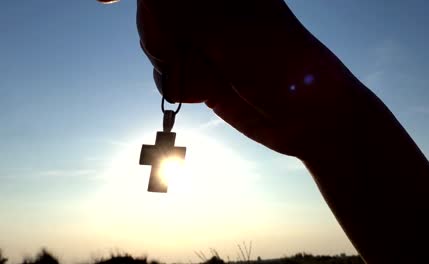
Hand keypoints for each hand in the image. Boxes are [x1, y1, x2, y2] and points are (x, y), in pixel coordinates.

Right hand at [137, 0, 362, 157]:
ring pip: (157, 46)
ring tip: (207, 76)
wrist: (309, 119)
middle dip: (157, 33)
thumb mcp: (230, 27)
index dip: (146, 2)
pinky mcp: (204, 77)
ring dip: (169, 64)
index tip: (101, 1)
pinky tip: (204, 93)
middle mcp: (212, 12)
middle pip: (154, 13)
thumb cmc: (281, 64)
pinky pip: (168, 78)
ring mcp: (206, 46)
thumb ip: (181, 7)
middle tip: (177, 51)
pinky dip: (177, 87)